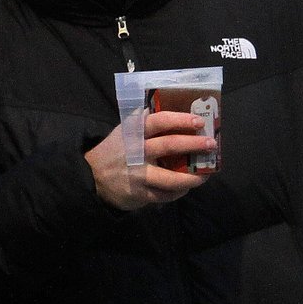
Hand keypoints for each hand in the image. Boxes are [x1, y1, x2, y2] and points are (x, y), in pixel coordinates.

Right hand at [84, 111, 213, 210]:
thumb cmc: (116, 150)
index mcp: (134, 132)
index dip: (180, 120)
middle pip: (169, 145)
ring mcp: (139, 174)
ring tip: (205, 175)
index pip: (159, 121)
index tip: (199, 121)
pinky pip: (165, 195)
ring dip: (192, 177)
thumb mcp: (125, 131)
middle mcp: (137, 152)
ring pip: (171, 178)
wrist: (91, 175)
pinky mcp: (140, 194)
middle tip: (211, 144)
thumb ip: (145, 122)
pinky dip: (179, 192)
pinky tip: (186, 187)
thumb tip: (174, 108)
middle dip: (194, 144)